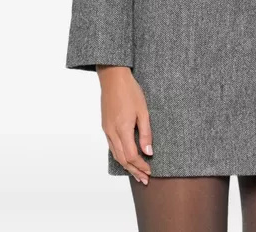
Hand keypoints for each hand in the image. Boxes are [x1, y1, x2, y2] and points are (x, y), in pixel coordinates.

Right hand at [96, 66, 152, 183]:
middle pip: (122, 159)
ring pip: (115, 154)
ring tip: (137, 173)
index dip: (141, 166)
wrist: (113, 77)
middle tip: (145, 179)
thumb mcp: (143, 111)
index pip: (131, 156)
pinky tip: (126, 158)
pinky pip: (111, 146)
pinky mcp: (105, 126)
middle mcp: (111, 132)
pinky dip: (120, 156)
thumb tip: (148, 152)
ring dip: (127, 165)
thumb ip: (146, 133)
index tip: (150, 171)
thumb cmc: (130, 91)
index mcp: (122, 129)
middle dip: (134, 170)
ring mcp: (106, 129)